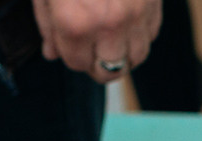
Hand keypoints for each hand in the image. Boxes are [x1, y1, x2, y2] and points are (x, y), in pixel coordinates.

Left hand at [34, 0, 159, 81]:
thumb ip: (47, 23)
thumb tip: (52, 54)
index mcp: (74, 23)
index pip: (77, 65)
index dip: (72, 54)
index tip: (70, 39)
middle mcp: (108, 26)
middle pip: (108, 72)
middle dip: (97, 63)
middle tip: (91, 46)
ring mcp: (135, 16)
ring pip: (136, 58)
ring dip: (123, 52)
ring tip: (111, 35)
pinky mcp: (154, 5)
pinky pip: (150, 35)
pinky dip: (139, 33)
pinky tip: (127, 18)